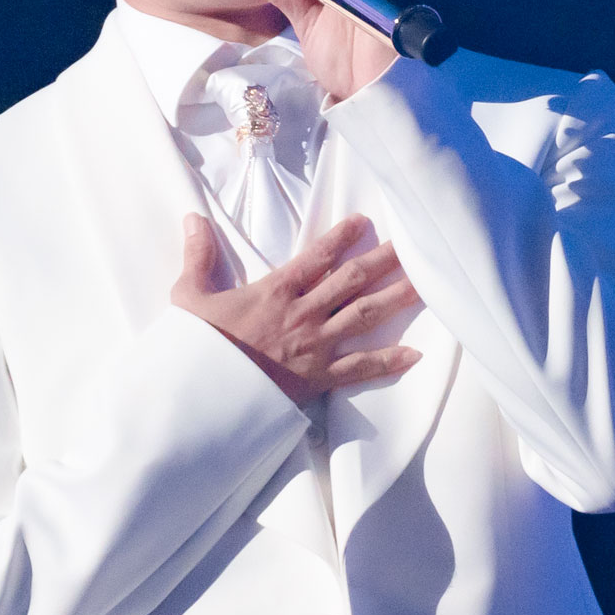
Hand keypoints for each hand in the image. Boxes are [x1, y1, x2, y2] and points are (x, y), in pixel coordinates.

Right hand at [170, 213, 422, 407]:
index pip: (317, 256)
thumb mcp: (189, 296)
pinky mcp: (319, 377)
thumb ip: (198, 256)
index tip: (365, 222)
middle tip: (413, 245)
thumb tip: (192, 218)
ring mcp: (315, 345)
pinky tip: (414, 355)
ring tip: (425, 285)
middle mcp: (303, 313)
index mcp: (275, 291)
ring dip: (396, 299)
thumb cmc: (197, 347)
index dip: (342, 236)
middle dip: (384, 260)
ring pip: (364, 315)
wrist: (203, 396)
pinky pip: (360, 368)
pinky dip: (388, 362)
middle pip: (352, 280)